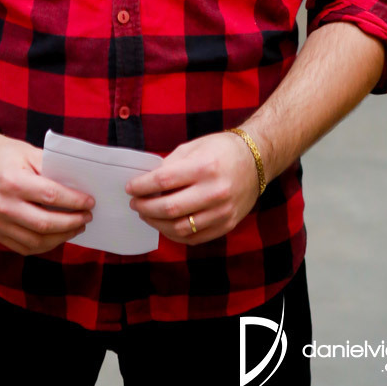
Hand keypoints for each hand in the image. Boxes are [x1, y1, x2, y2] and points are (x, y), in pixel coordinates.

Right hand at [0, 134, 94, 255]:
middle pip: (45, 224)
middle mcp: (3, 205)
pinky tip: (56, 236)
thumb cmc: (4, 154)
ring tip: (76, 228)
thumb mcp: (29, 152)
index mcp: (13, 182)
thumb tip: (77, 186)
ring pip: (36, 241)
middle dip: (72, 222)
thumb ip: (52, 168)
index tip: (90, 202)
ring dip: (61, 237)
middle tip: (87, 217)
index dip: (74, 201)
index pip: (51, 196)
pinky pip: (23, 247)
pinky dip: (44, 245)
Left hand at [125, 132, 260, 245]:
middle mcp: (215, 191)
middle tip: (135, 204)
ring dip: (157, 223)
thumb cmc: (222, 150)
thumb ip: (170, 165)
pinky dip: (175, 234)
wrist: (256, 161)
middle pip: (169, 208)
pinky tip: (165, 225)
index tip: (130, 188)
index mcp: (204, 167)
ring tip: (147, 215)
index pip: (164, 181)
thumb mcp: (194, 147)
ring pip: (180, 228)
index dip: (142, 186)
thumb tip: (147, 182)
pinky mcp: (227, 225)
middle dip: (145, 207)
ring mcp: (222, 212)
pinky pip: (195, 238)